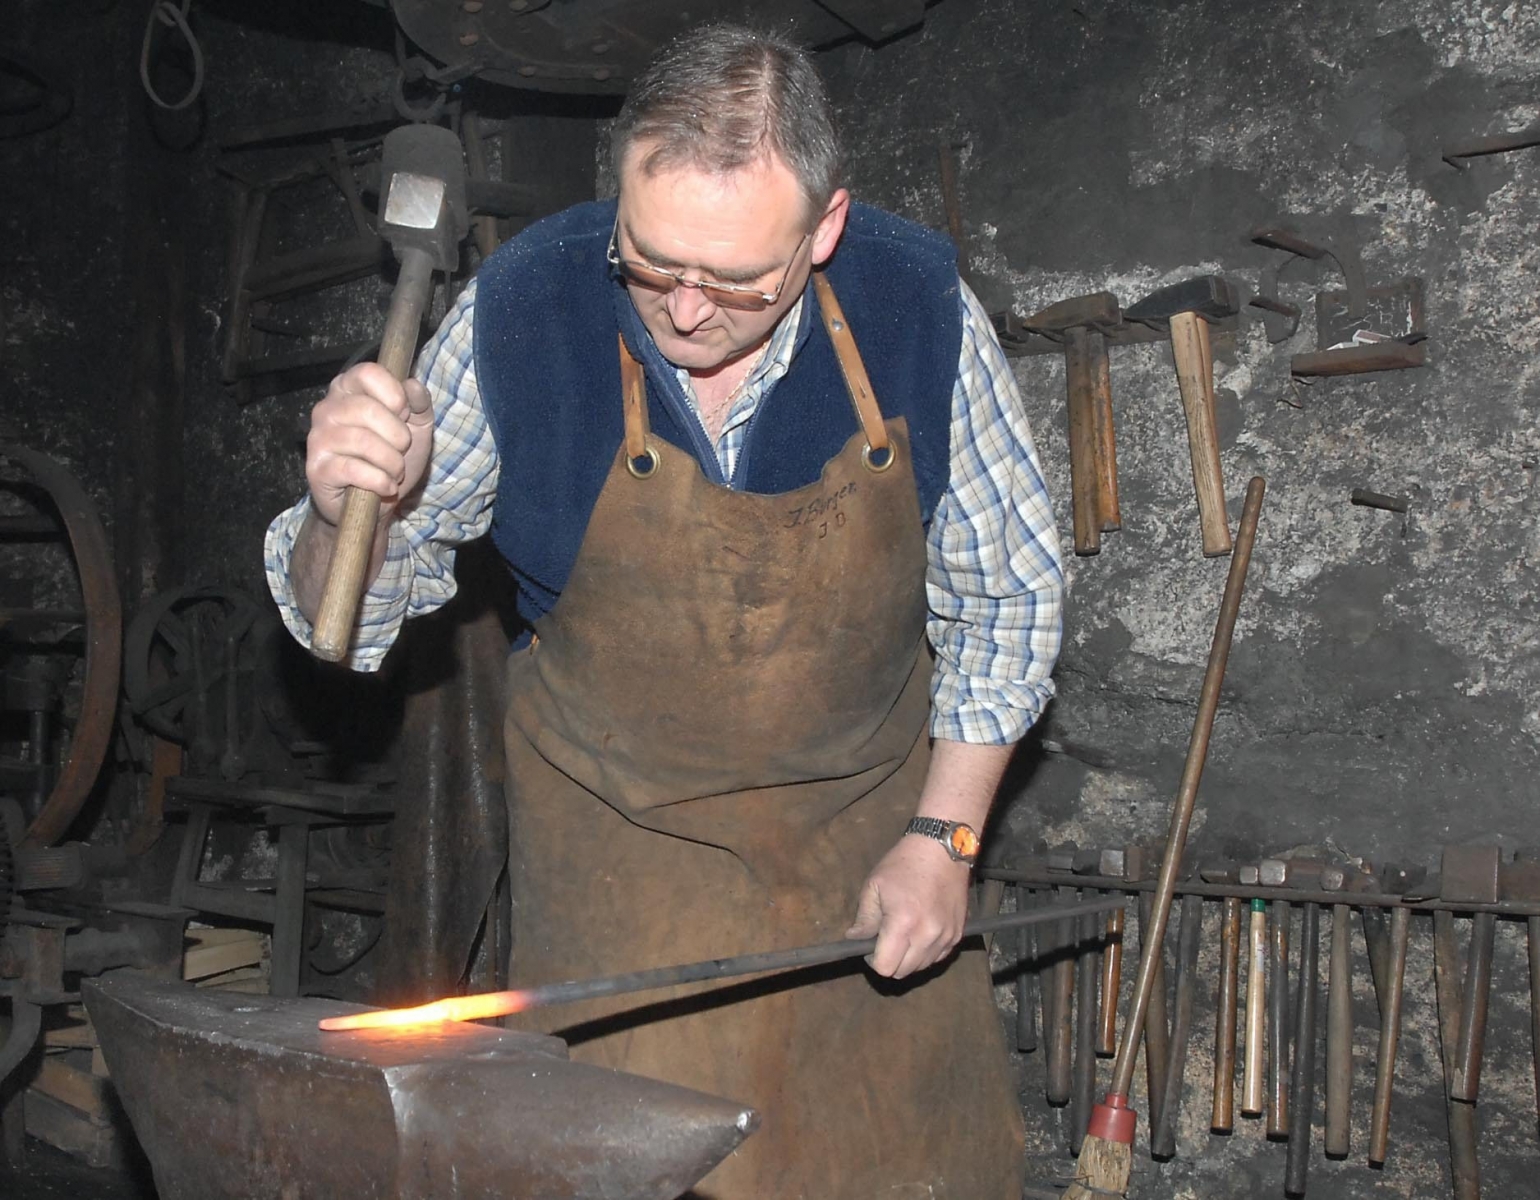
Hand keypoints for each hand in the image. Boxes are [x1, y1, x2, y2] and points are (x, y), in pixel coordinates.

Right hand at [305, 363, 433, 526]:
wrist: (376, 503)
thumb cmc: (391, 456)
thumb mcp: (417, 426)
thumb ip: (419, 402)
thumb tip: (412, 385)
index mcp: (348, 388)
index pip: (367, 372)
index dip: (394, 394)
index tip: (404, 414)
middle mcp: (327, 409)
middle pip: (367, 409)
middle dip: (397, 435)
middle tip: (401, 450)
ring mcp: (318, 438)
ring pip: (362, 441)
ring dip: (391, 462)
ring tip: (395, 471)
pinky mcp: (317, 469)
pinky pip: (354, 469)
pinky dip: (380, 481)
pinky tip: (386, 486)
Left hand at [845, 835, 971, 978]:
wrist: (942, 849)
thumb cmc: (904, 864)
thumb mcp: (874, 886)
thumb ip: (864, 918)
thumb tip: (854, 939)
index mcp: (903, 923)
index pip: (885, 967)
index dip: (873, 960)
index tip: (871, 946)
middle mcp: (927, 935)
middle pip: (903, 972)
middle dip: (890, 960)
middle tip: (885, 939)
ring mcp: (945, 936)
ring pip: (921, 967)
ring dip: (908, 958)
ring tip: (904, 933)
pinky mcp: (958, 934)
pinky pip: (938, 957)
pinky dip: (926, 952)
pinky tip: (920, 932)